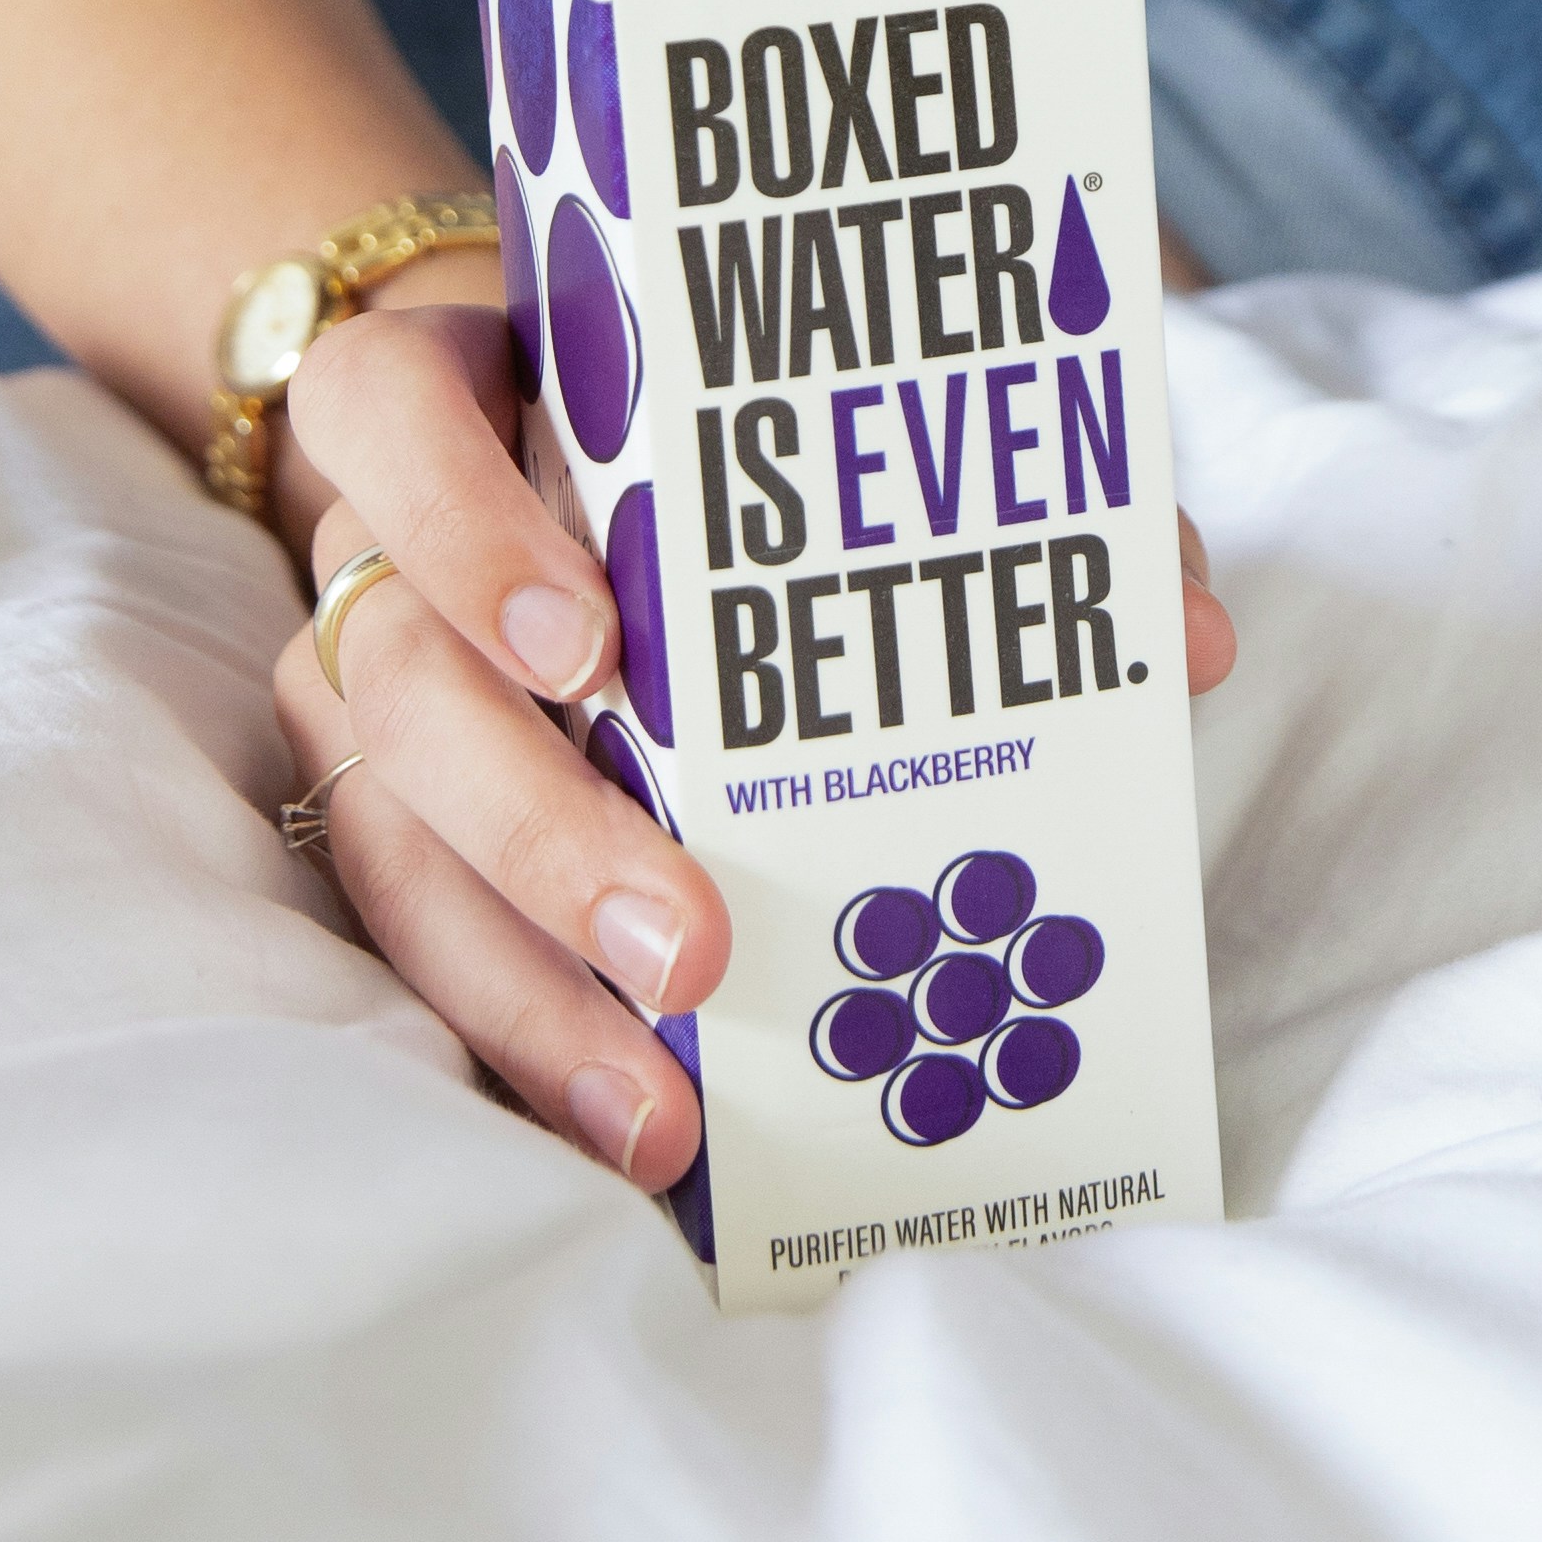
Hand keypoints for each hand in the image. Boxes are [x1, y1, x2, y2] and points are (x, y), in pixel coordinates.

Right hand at [269, 296, 1238, 1192]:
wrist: (547, 443)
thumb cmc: (694, 431)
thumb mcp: (800, 418)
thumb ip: (982, 494)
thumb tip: (1179, 632)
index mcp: (439, 406)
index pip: (388, 426)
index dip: (470, 534)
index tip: (594, 645)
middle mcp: (372, 564)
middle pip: (398, 692)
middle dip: (538, 828)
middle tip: (689, 945)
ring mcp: (363, 711)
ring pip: (392, 855)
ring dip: (527, 993)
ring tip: (658, 1116)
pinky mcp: (393, 839)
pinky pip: (424, 959)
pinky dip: (526, 1046)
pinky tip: (629, 1135)